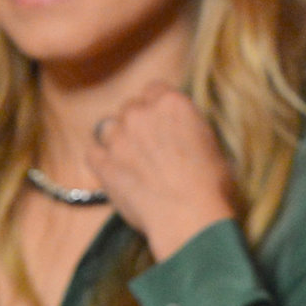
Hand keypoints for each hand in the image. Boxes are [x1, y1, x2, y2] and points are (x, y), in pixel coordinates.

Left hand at [86, 84, 236, 259]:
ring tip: (129, 159)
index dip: (157, 106)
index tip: (163, 122)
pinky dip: (101, 160)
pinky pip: (92, 153)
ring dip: (116, 138)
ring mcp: (117, 137)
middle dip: (137, 122)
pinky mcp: (102, 163)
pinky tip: (114, 172)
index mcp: (172, 103)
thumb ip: (189, 130)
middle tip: (148, 146)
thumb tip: (182, 134)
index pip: (155, 88)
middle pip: (130, 107)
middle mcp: (141, 113)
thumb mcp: (211, 146)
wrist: (189, 217)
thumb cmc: (212, 185)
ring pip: (107, 126)